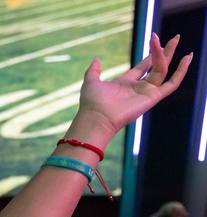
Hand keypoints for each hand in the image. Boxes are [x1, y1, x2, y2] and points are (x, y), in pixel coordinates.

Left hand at [72, 34, 189, 140]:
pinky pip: (172, 84)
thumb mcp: (91, 81)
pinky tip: (187, 58)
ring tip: (173, 39)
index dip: (151, 54)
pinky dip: (181, 72)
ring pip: (163, 70)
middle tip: (176, 37)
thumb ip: (94, 70)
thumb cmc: (92, 103)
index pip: (144, 66)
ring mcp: (147, 92)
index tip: (156, 40)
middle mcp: (138, 88)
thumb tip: (97, 59)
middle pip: (157, 66)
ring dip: (167, 54)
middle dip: (166, 51)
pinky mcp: (153, 97)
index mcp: (126, 83)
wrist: (96, 117)